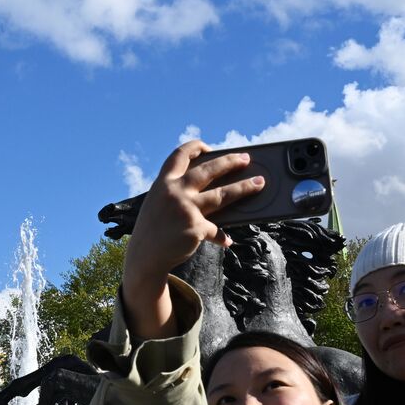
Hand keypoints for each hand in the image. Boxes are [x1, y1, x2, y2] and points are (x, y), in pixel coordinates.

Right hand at [121, 141, 260, 338]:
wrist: (145, 258)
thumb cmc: (153, 230)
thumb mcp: (158, 204)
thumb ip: (176, 193)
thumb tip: (211, 189)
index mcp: (164, 183)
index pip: (180, 155)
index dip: (195, 147)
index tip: (208, 146)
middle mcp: (175, 192)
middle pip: (209, 171)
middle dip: (230, 162)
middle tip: (246, 158)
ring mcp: (186, 209)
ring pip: (222, 195)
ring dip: (244, 188)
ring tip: (259, 183)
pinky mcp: (196, 228)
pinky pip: (216, 231)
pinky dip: (222, 237)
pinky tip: (228, 241)